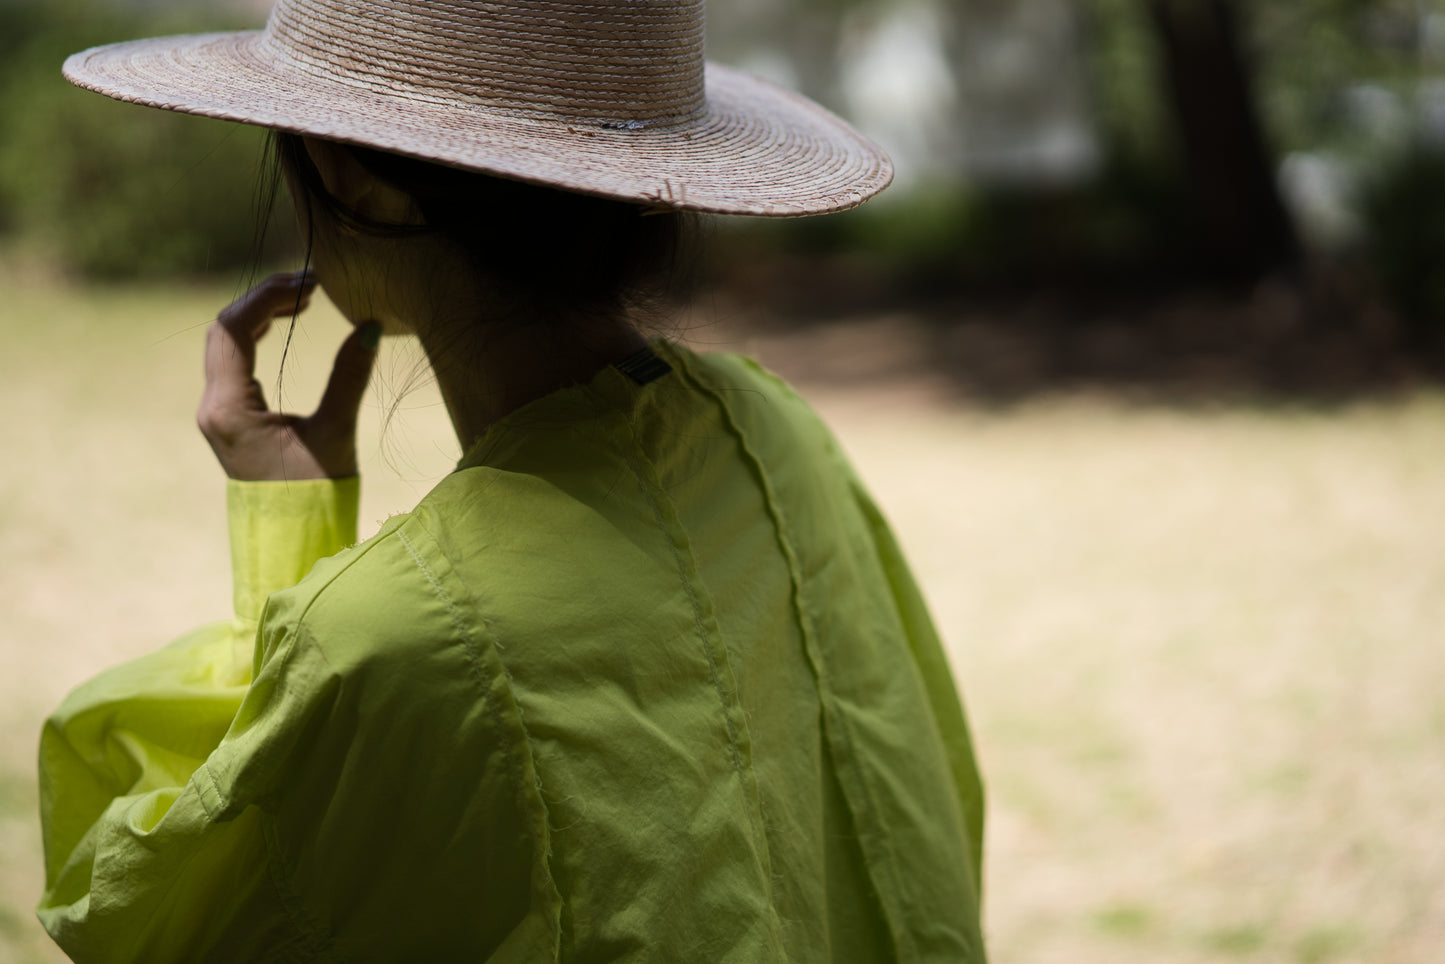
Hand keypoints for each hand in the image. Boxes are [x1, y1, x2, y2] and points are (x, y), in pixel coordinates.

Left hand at [198, 271, 379, 480]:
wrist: (295, 543)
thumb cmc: (316, 495)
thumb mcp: (336, 431)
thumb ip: (349, 375)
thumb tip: (370, 325)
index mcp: (228, 408)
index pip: (233, 328)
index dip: (268, 297)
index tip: (311, 285)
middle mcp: (213, 407)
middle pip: (224, 330)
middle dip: (265, 299)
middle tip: (311, 285)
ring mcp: (217, 413)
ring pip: (226, 343)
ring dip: (261, 315)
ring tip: (305, 298)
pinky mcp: (229, 419)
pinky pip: (234, 361)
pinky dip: (259, 336)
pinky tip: (290, 324)